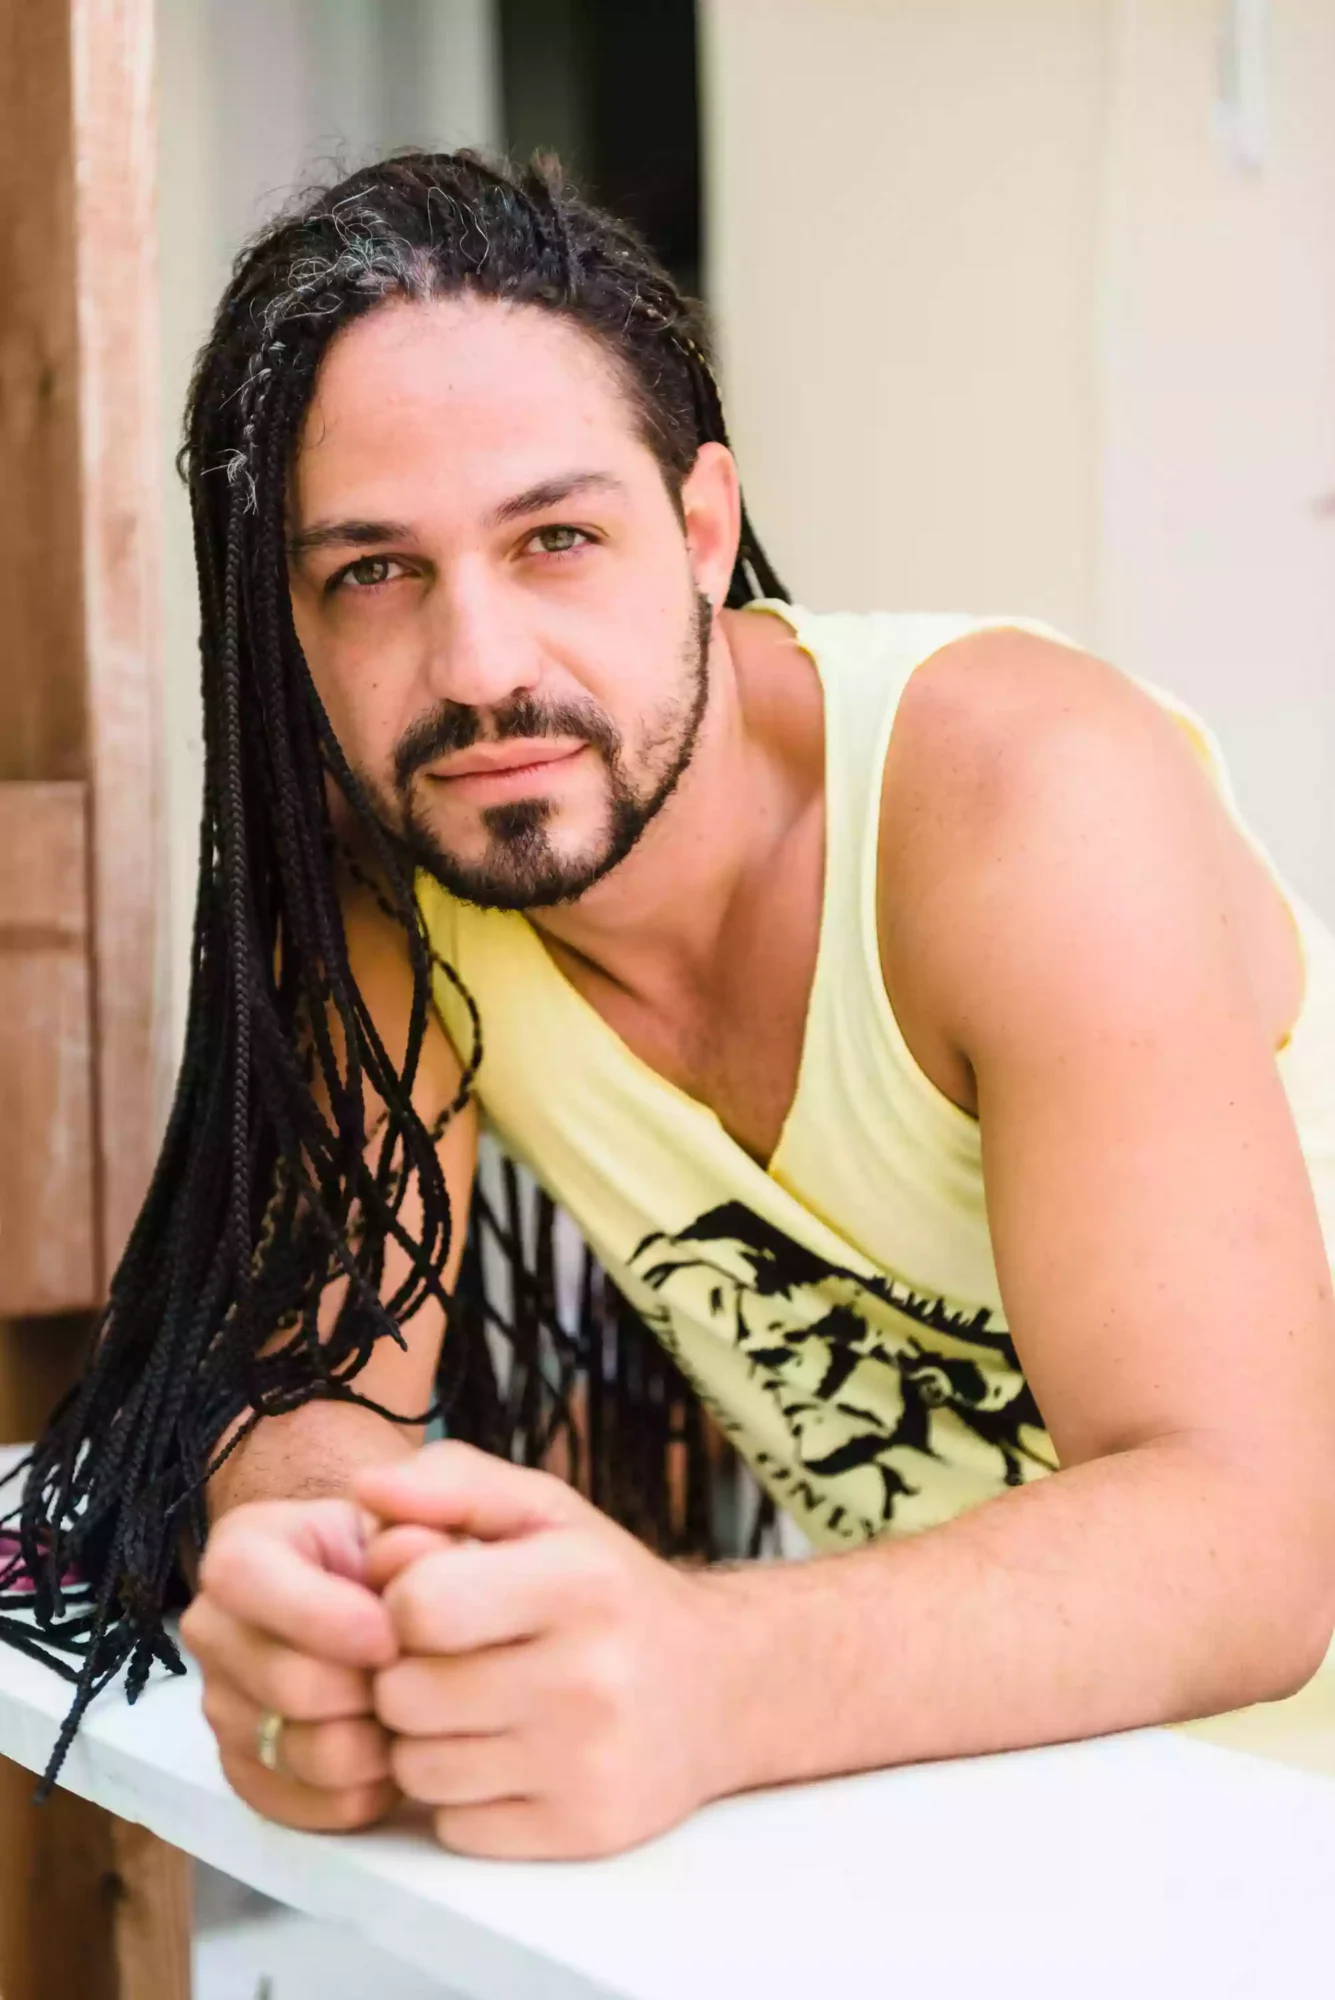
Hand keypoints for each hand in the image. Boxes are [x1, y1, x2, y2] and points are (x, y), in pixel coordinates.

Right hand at [180, 1498, 398, 1831]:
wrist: (380, 1612)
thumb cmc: (391, 1563)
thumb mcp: (408, 1524)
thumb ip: (416, 1531)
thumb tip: (415, 1557)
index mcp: (241, 1550)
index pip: (247, 1581)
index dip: (323, 1617)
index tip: (391, 1639)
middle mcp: (213, 1628)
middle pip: (285, 1683)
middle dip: (368, 1690)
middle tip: (418, 1682)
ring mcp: (220, 1706)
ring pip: (299, 1753)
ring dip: (372, 1746)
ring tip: (412, 1717)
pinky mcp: (241, 1770)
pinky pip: (300, 1806)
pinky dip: (359, 1793)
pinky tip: (391, 1757)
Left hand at [355, 1443, 731, 1858]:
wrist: (720, 1687)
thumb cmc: (609, 1589)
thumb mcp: (545, 1510)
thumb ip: (452, 1483)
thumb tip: (366, 1487)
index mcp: (579, 1581)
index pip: (416, 1605)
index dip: (401, 1602)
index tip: (432, 1599)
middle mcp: (590, 1676)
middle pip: (404, 1696)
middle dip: (407, 1675)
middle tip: (450, 1660)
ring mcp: (589, 1763)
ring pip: (418, 1771)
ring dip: (426, 1742)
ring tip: (476, 1707)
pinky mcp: (583, 1831)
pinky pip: (455, 1828)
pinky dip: (461, 1798)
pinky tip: (504, 1755)